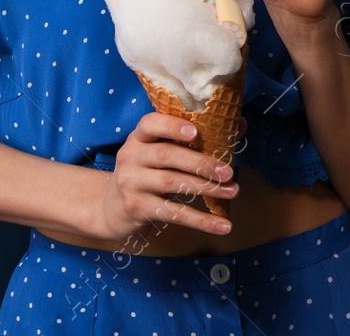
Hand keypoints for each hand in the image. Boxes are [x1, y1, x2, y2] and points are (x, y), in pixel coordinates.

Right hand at [95, 111, 242, 242]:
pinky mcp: (136, 208)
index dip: (172, 126)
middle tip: (227, 171)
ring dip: (205, 188)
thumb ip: (193, 140)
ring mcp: (131, 183)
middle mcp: (130, 156)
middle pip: (166, 155)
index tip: (195, 132)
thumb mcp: (159, 153)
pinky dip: (201, 220)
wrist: (111, 208)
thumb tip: (238, 124)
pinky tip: (222, 225)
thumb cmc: (145, 173)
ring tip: (232, 191)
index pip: (150, 124)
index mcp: (138, 137)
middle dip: (200, 162)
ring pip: (171, 183)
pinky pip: (173, 214)